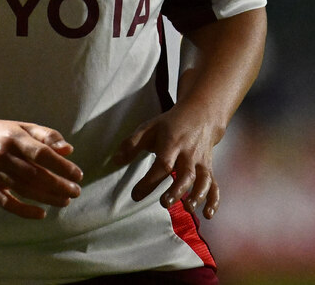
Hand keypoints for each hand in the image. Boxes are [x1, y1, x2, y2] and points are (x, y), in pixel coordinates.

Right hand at [0, 113, 82, 218]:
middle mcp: (3, 154)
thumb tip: (68, 150)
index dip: (61, 166)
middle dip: (58, 185)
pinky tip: (41, 213)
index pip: (41, 153)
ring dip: (47, 198)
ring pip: (24, 189)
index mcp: (14, 136)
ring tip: (65, 201)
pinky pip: (6, 203)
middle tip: (76, 191)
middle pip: (35, 174)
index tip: (78, 175)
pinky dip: (24, 210)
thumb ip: (46, 136)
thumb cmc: (0, 132)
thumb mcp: (21, 127)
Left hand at [112, 105, 219, 219]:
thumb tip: (114, 161)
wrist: (199, 115)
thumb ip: (131, 144)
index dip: (149, 180)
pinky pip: (215, 185)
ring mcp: (201, 162)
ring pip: (203, 180)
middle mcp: (189, 154)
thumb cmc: (169, 125)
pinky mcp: (209, 169)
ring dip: (197, 195)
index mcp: (172, 143)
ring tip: (188, 209)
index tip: (135, 195)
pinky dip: (214, 200)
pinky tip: (208, 215)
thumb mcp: (148, 128)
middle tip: (164, 204)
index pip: (162, 164)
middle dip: (176, 190)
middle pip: (186, 173)